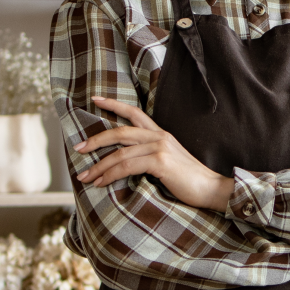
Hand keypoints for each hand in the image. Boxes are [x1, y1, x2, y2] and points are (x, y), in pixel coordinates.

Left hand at [74, 96, 233, 209]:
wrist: (212, 189)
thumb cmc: (189, 181)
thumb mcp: (168, 163)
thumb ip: (150, 157)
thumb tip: (126, 163)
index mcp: (161, 134)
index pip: (134, 113)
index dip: (113, 104)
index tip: (95, 100)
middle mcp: (159, 136)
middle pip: (120, 132)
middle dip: (95, 140)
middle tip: (78, 148)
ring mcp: (160, 147)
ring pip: (119, 153)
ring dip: (99, 166)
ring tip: (85, 177)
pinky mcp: (160, 162)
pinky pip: (127, 166)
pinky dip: (110, 174)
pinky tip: (101, 182)